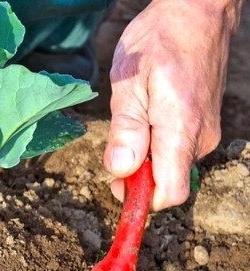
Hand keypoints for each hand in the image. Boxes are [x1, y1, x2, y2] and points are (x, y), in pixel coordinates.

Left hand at [103, 0, 238, 210]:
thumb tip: (121, 170)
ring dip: (145, 156)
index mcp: (181, 130)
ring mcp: (206, 131)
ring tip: (133, 117)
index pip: (170, 192)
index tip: (118, 187)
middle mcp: (200, 138)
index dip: (142, 200)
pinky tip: (146, 115)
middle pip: (167, 181)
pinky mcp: (204, 124)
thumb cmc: (159, 41)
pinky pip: (177, 149)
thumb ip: (125, 130)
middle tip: (117, 144)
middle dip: (137, 176)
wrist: (196, 12)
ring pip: (170, 165)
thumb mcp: (129, 83)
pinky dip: (156, 144)